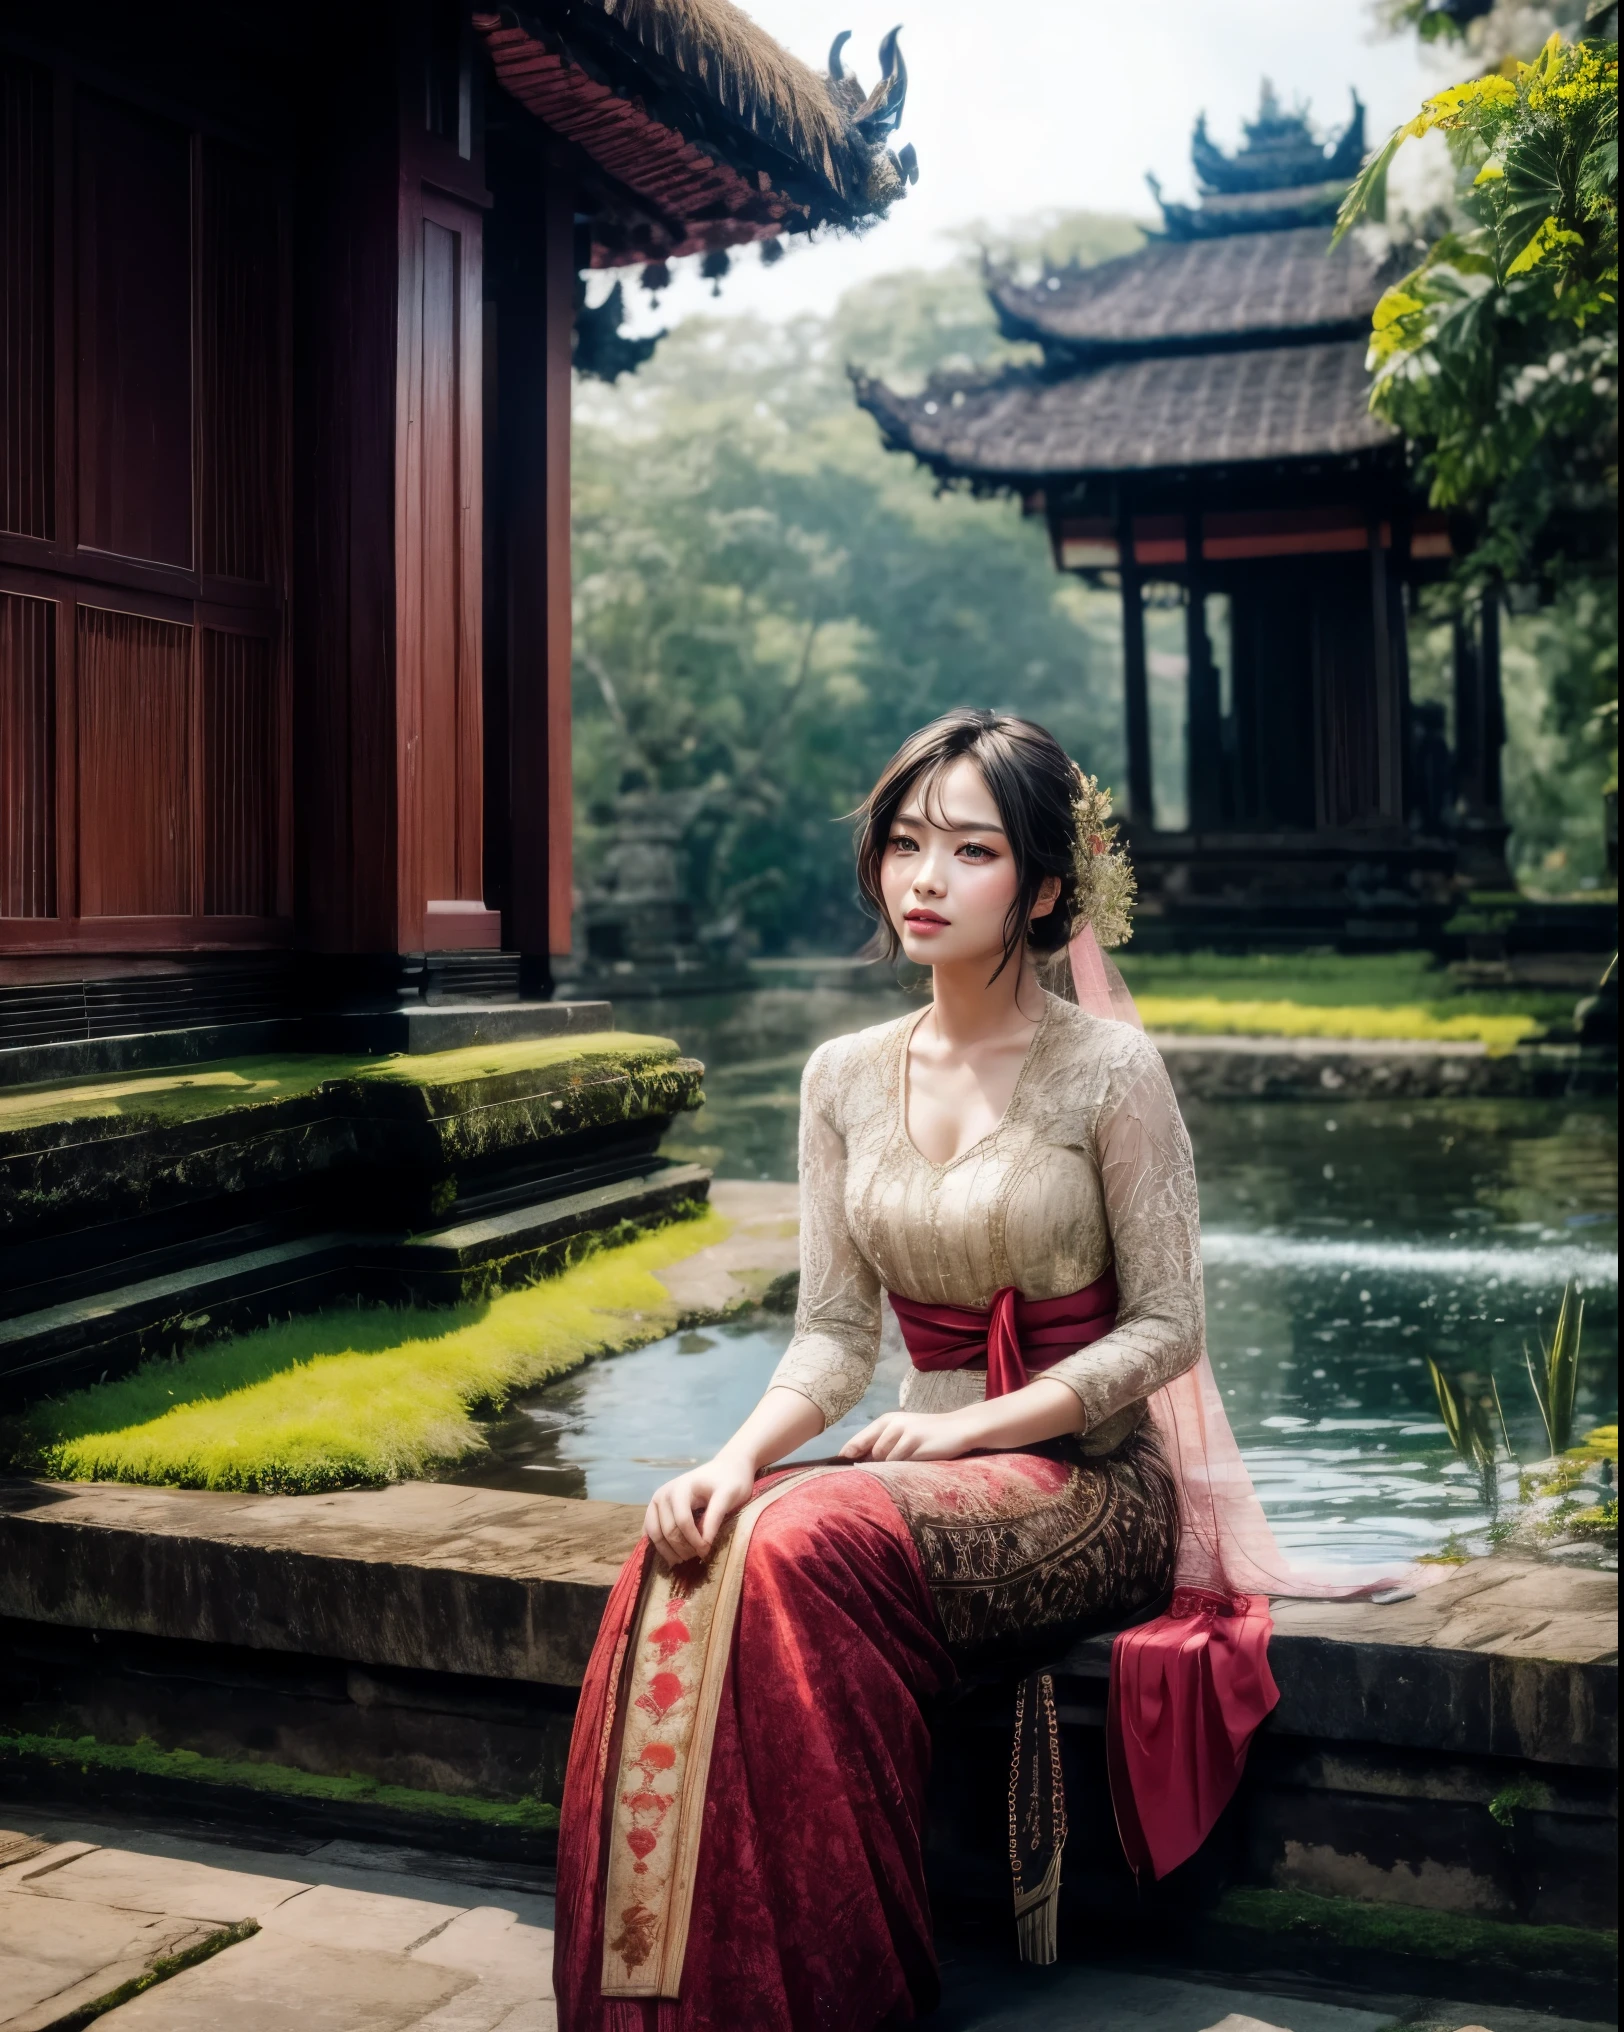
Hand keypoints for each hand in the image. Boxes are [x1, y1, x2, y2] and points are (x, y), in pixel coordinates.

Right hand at [644, 1449, 757, 1567]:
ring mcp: (657, 1501)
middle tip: (699, 1557)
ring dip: (669, 1551)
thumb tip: (704, 1545)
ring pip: (655, 1534)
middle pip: (668, 1530)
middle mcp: (664, 1493)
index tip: (707, 1551)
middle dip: (683, 1548)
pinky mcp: (655, 1509)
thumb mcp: (728, 1496)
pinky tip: (674, 1554)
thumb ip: (714, 1518)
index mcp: (681, 1487)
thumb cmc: (730, 1481)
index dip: (694, 1540)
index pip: (682, 1521)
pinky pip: (650, 1532)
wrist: (725, 1468)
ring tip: (686, 1560)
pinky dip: (659, 1546)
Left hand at [839, 1408, 982, 1461]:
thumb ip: (882, 1444)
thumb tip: (860, 1462)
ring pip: (884, 1459)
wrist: (957, 1428)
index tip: (837, 1470)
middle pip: (870, 1453)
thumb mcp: (902, 1433)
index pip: (858, 1440)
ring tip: (903, 1468)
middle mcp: (891, 1423)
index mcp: (885, 1421)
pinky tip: (912, 1466)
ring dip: (889, 1468)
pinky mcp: (915, 1441)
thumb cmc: (927, 1434)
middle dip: (870, 1466)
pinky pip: (899, 1461)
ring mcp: (903, 1431)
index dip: (847, 1456)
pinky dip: (902, 1468)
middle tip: (875, 1477)